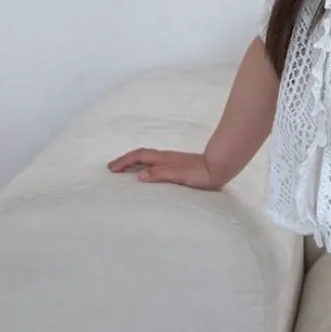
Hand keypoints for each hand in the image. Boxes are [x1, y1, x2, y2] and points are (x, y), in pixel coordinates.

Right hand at [107, 148, 221, 189]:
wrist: (219, 169)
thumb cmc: (200, 173)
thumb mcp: (178, 175)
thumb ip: (159, 174)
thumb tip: (139, 175)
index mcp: (163, 159)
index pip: (138, 157)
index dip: (124, 162)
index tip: (111, 168)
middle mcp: (165, 158)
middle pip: (140, 156)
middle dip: (125, 161)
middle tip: (112, 168)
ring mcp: (171, 161)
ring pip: (147, 159)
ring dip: (133, 163)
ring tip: (124, 170)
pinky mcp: (177, 167)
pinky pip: (154, 164)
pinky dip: (144, 166)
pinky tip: (146, 174)